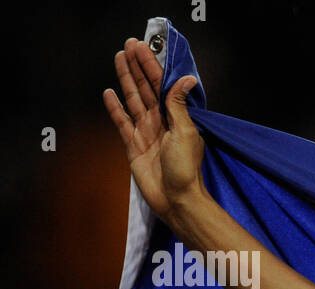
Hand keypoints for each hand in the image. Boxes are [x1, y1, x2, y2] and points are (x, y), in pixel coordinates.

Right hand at [102, 37, 206, 226]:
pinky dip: (115, 108)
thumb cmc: (186, 169)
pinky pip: (122, 122)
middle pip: (146, 88)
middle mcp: (161, 122)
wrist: (176, 199)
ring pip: (133, 100)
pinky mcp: (133, 146)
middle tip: (129, 45)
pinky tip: (109, 93)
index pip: (162, 85)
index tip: (143, 47)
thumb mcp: (186, 133)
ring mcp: (146, 133)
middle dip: (138, 67)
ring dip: (126, 80)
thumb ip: (179, 105)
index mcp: (176, 117)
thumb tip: (186, 79)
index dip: (152, 66)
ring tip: (119, 59)